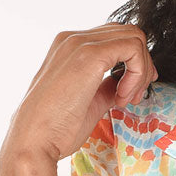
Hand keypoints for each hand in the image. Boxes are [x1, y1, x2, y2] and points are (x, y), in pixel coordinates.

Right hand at [0, 22, 157, 169]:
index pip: (114, 39)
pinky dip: (138, 74)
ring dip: (141, 71)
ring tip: (125, 99)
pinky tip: (121, 97)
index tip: (129, 94)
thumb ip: (107, 87)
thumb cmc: (54, 130)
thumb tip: (125, 85)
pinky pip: (133, 49)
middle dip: (142, 65)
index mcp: (68, 47)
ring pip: (134, 37)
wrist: (34, 142)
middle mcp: (73, 39)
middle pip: (128, 33)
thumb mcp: (89, 102)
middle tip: (133, 96)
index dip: (132, 64)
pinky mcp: (89, 55)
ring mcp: (80, 43)